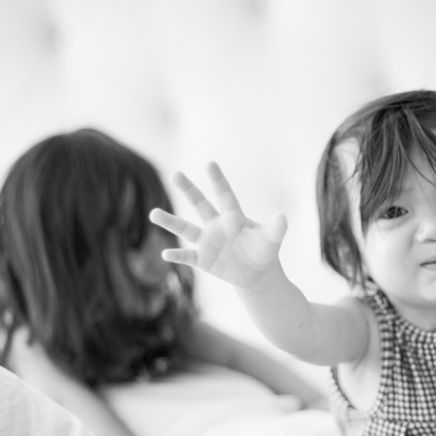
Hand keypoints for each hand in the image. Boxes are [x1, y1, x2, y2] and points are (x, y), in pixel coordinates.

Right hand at [149, 162, 287, 288]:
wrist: (256, 272)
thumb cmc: (264, 250)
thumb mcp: (272, 240)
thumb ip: (276, 229)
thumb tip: (282, 217)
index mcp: (233, 216)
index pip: (224, 195)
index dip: (218, 180)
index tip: (210, 163)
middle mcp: (216, 225)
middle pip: (200, 204)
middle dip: (188, 190)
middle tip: (175, 174)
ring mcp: (207, 241)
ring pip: (185, 229)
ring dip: (170, 222)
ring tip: (153, 213)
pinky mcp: (203, 259)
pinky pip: (187, 256)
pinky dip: (177, 256)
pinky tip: (165, 254)